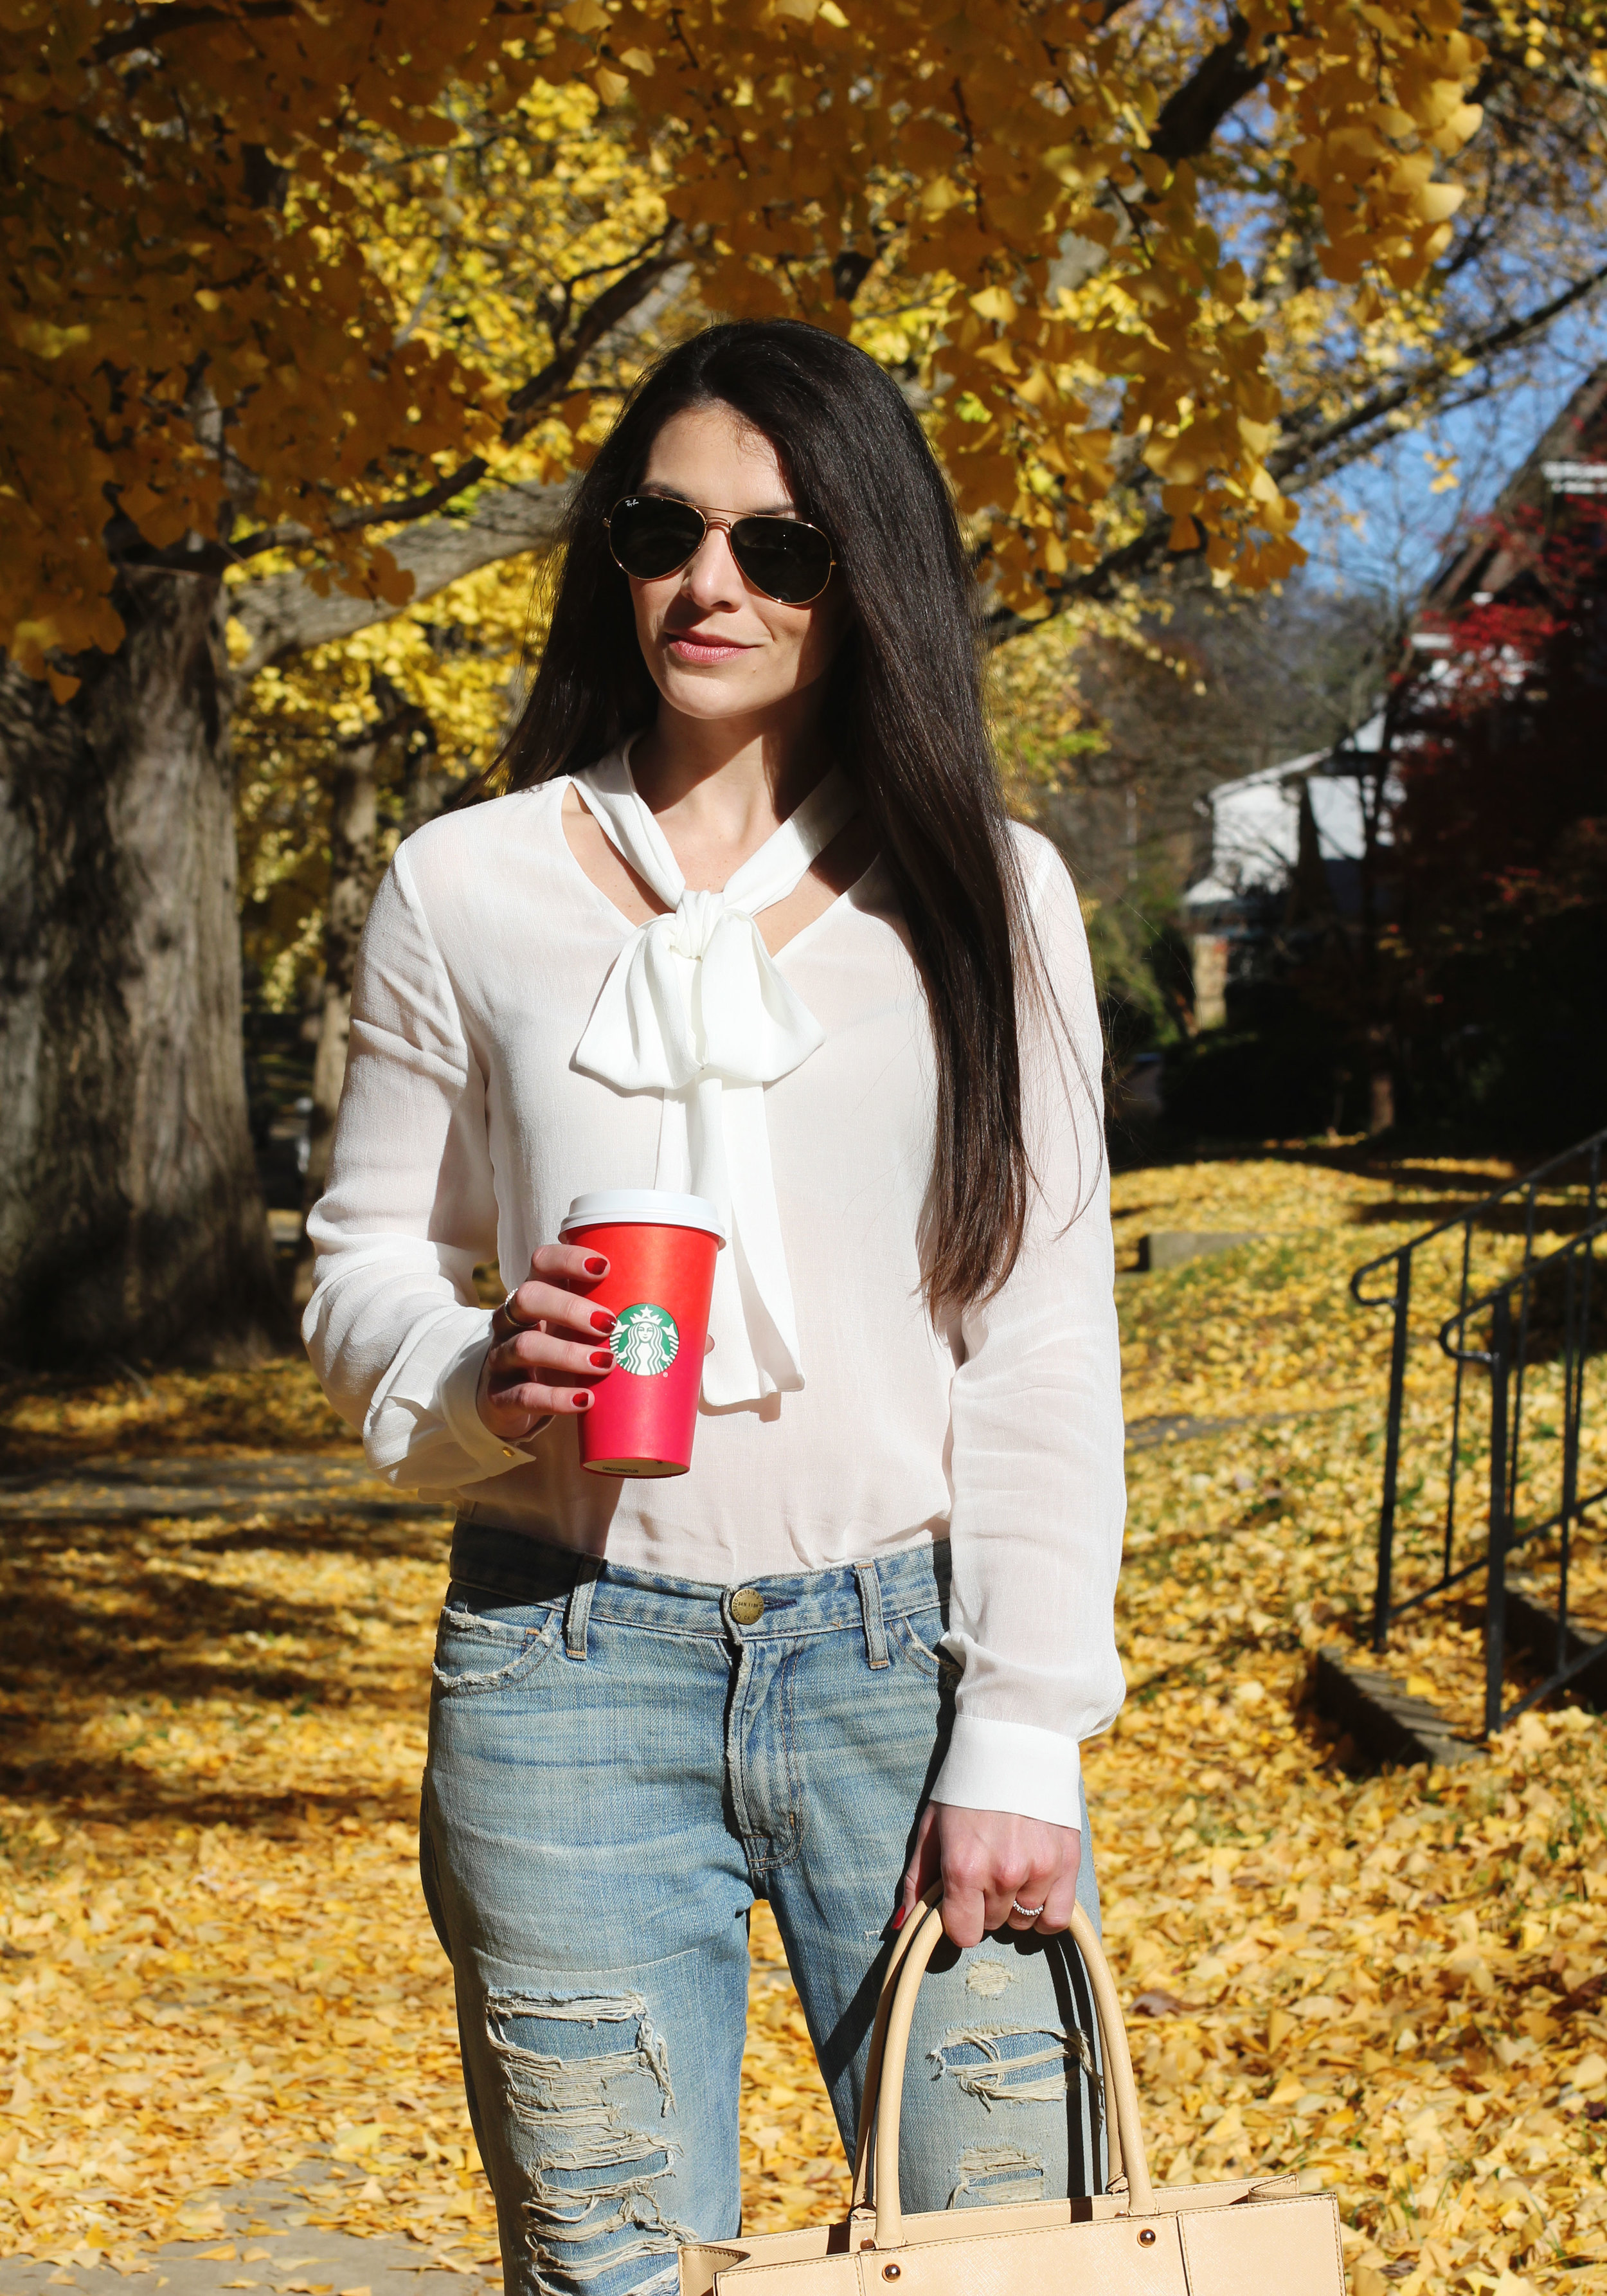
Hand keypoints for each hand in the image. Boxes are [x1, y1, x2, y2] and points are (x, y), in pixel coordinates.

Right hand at [476, 1242, 616, 1441]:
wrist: (509, 1404)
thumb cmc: (559, 1359)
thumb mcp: (586, 1340)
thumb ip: (636, 1336)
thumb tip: (705, 1341)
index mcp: (540, 1297)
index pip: (542, 1262)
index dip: (568, 1259)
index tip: (604, 1267)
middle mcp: (514, 1321)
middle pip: (528, 1297)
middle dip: (569, 1308)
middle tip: (609, 1323)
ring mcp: (502, 1358)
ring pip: (525, 1345)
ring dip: (568, 1353)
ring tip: (605, 1362)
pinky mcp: (499, 1396)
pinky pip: (523, 1394)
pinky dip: (555, 1398)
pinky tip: (584, 1400)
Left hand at [898, 1801, 1081, 1948]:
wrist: (1014, 1742)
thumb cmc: (966, 1785)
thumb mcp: (931, 1826)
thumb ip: (916, 1879)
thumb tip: (901, 1924)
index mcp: (964, 1867)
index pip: (963, 1933)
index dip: (958, 1919)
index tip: (959, 1900)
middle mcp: (1003, 1874)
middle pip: (993, 1923)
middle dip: (985, 1904)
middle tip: (986, 1867)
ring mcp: (1039, 1870)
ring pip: (1023, 1920)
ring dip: (1015, 1903)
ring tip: (1011, 1864)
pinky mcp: (1067, 1862)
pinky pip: (1057, 1917)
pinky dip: (1045, 1912)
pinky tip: (1035, 1889)